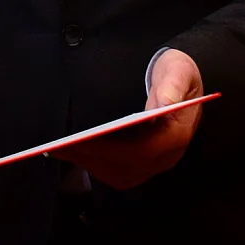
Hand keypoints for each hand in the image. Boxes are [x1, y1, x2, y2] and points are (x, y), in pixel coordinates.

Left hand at [52, 49, 203, 189]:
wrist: (184, 82)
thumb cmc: (178, 74)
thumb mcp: (179, 69)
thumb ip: (172, 84)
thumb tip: (165, 102)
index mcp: (176, 135)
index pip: (142, 151)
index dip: (110, 149)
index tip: (82, 141)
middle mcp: (167, 155)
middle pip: (127, 168)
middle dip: (92, 159)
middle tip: (60, 146)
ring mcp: (157, 161)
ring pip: (121, 175)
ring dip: (91, 165)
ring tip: (61, 150)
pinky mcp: (145, 161)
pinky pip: (119, 172)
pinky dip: (96, 165)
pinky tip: (75, 152)